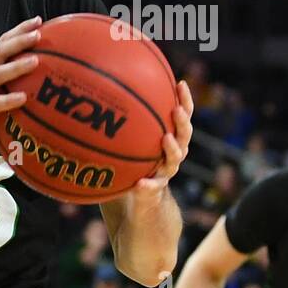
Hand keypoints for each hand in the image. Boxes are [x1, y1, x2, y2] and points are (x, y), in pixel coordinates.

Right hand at [0, 16, 40, 167]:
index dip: (18, 30)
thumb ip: (9, 83)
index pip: (2, 44)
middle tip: (38, 34)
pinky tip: (23, 98)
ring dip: (16, 67)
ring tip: (35, 61)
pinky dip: (8, 100)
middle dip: (19, 41)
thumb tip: (39, 76)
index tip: (38, 21)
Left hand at [131, 80, 192, 198]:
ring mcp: (165, 173)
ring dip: (171, 149)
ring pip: (174, 160)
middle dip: (182, 122)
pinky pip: (152, 189)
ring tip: (166, 139)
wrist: (141, 204)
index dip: (184, 100)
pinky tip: (140, 183)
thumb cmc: (134, 167)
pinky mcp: (154, 192)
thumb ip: (121, 124)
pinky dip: (147, 186)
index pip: (182, 117)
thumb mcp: (129, 144)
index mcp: (170, 140)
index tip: (180, 83)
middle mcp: (172, 155)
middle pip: (184, 135)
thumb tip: (103, 92)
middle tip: (176, 109)